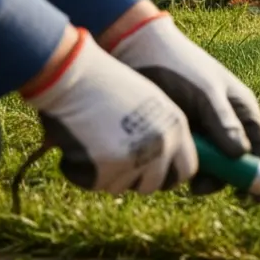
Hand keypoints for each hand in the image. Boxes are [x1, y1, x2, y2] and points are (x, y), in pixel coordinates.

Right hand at [22, 28, 196, 194]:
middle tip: (109, 159)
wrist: (72, 73)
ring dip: (102, 173)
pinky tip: (74, 142)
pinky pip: (92, 184)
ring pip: (119, 187)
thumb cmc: (102, 83)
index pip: (186, 169)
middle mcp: (161, 143)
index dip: (167, 176)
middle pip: (152, 185)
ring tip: (90, 140)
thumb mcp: (147, 102)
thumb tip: (160, 168)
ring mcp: (136, 156)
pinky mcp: (107, 166)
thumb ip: (159, 132)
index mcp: (175, 126)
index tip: (151, 175)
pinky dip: (78, 170)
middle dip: (132, 179)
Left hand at [108, 10, 259, 200]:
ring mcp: (201, 129)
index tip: (253, 200)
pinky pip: (184, 158)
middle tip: (198, 188)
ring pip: (207, 164)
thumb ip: (224, 123)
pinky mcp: (179, 133)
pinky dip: (176, 163)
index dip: (259, 174)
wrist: (137, 50)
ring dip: (193, 172)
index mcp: (241, 110)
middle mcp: (225, 123)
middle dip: (218, 178)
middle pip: (232, 163)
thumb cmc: (180, 66)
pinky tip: (161, 159)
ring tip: (174, 167)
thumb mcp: (206, 93)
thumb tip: (241, 154)